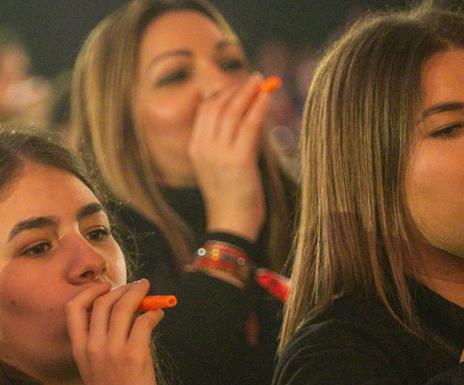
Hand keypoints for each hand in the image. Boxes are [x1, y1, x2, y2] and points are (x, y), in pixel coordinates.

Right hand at [65, 280, 163, 384]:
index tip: (104, 286)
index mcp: (79, 350)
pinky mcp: (134, 356)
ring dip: (138, 294)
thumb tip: (127, 314)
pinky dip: (152, 314)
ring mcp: (112, 351)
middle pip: (102, 303)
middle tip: (135, 286)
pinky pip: (143, 322)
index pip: (73, 309)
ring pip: (123, 307)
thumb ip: (104, 342)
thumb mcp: (96, 368)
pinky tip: (157, 316)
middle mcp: (92, 347)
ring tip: (148, 290)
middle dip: (120, 289)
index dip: (89, 291)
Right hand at [188, 72, 274, 239]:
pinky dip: (259, 107)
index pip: (206, 110)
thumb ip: (228, 141)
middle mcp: (203, 147)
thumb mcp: (221, 166)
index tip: (240, 85)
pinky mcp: (238, 160)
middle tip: (255, 78)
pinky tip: (268, 97)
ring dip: (249, 92)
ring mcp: (219, 153)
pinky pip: (249, 125)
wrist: (231, 226)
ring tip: (263, 81)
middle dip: (237, 88)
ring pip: (233, 111)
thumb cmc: (230, 197)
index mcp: (195, 148)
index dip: (224, 93)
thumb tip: (246, 115)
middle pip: (218, 106)